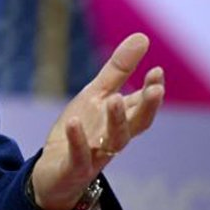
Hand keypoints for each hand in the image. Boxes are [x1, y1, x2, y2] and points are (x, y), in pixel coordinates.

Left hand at [30, 33, 164, 209]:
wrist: (53, 172)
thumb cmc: (81, 131)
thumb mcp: (96, 96)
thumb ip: (118, 71)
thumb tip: (143, 37)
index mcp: (120, 121)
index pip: (141, 106)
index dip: (151, 91)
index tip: (157, 71)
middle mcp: (113, 139)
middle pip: (136, 124)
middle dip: (147, 107)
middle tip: (157, 89)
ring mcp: (96, 155)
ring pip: (114, 142)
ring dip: (117, 121)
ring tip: (115, 99)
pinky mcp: (73, 168)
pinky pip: (78, 156)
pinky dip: (78, 140)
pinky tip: (74, 121)